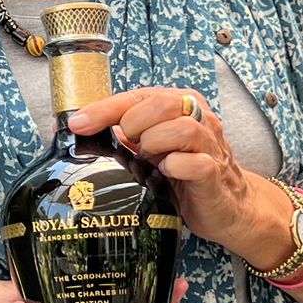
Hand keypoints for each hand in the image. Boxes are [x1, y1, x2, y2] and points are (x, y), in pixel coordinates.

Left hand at [68, 88, 292, 264]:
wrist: (228, 206)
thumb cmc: (185, 173)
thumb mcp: (152, 148)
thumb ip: (124, 135)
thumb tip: (75, 128)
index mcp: (181, 105)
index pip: (139, 95)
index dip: (105, 108)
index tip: (78, 123)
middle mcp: (199, 118)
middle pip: (162, 103)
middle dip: (134, 123)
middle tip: (130, 145)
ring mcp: (210, 145)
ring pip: (181, 128)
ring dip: (155, 144)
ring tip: (149, 160)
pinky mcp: (214, 174)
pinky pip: (196, 164)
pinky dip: (176, 167)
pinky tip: (167, 174)